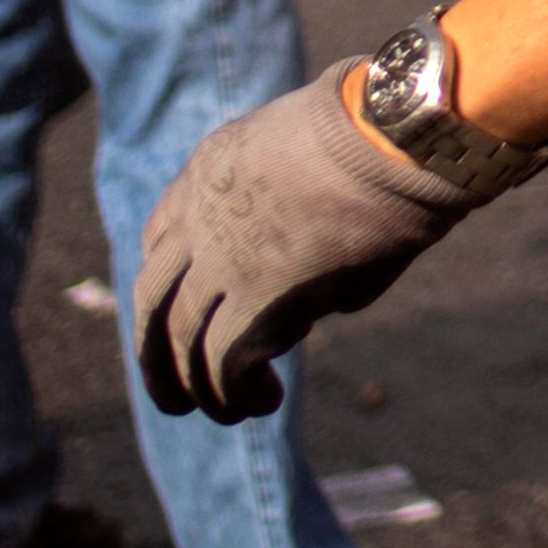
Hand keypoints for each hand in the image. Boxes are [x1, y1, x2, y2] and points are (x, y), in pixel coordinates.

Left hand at [136, 61, 480, 422]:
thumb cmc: (385, 137)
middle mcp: (199, 217)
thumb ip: (295, 220)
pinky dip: (236, 393)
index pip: (159, 238)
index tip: (193, 310)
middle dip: (156, 353)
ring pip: (180, 341)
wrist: (396, 137)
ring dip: (195, 386)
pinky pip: (222, 367)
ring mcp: (218, 262)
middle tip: (174, 393)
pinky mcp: (251, 305)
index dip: (172, 285)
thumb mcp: (315, 162)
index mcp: (209, 170)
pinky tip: (265, 400)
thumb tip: (316, 291)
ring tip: (229, 411)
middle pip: (152, 298)